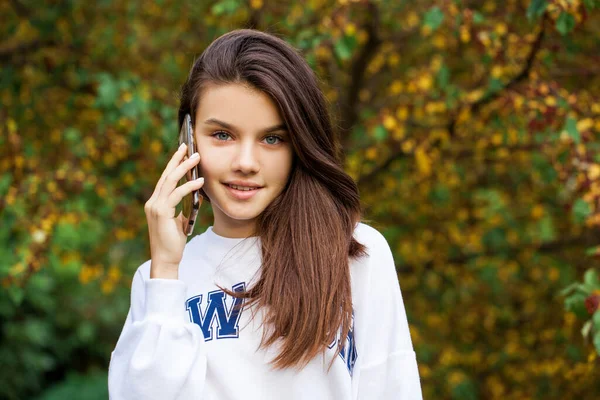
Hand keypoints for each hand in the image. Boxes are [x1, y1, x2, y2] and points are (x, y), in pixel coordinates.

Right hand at [144, 143, 203, 277]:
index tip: (182, 152)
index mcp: (155, 203)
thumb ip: (181, 207)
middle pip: (166, 175)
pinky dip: (188, 186)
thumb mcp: (178, 221)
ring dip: (184, 168)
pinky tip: (199, 181)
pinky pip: (176, 194)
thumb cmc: (173, 242)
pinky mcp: (161, 213)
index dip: (173, 164)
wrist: (166, 259)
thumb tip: (193, 195)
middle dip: (177, 159)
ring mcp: (155, 207)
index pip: (165, 179)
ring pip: (170, 181)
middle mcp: (153, 202)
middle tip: (187, 146)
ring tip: (196, 158)